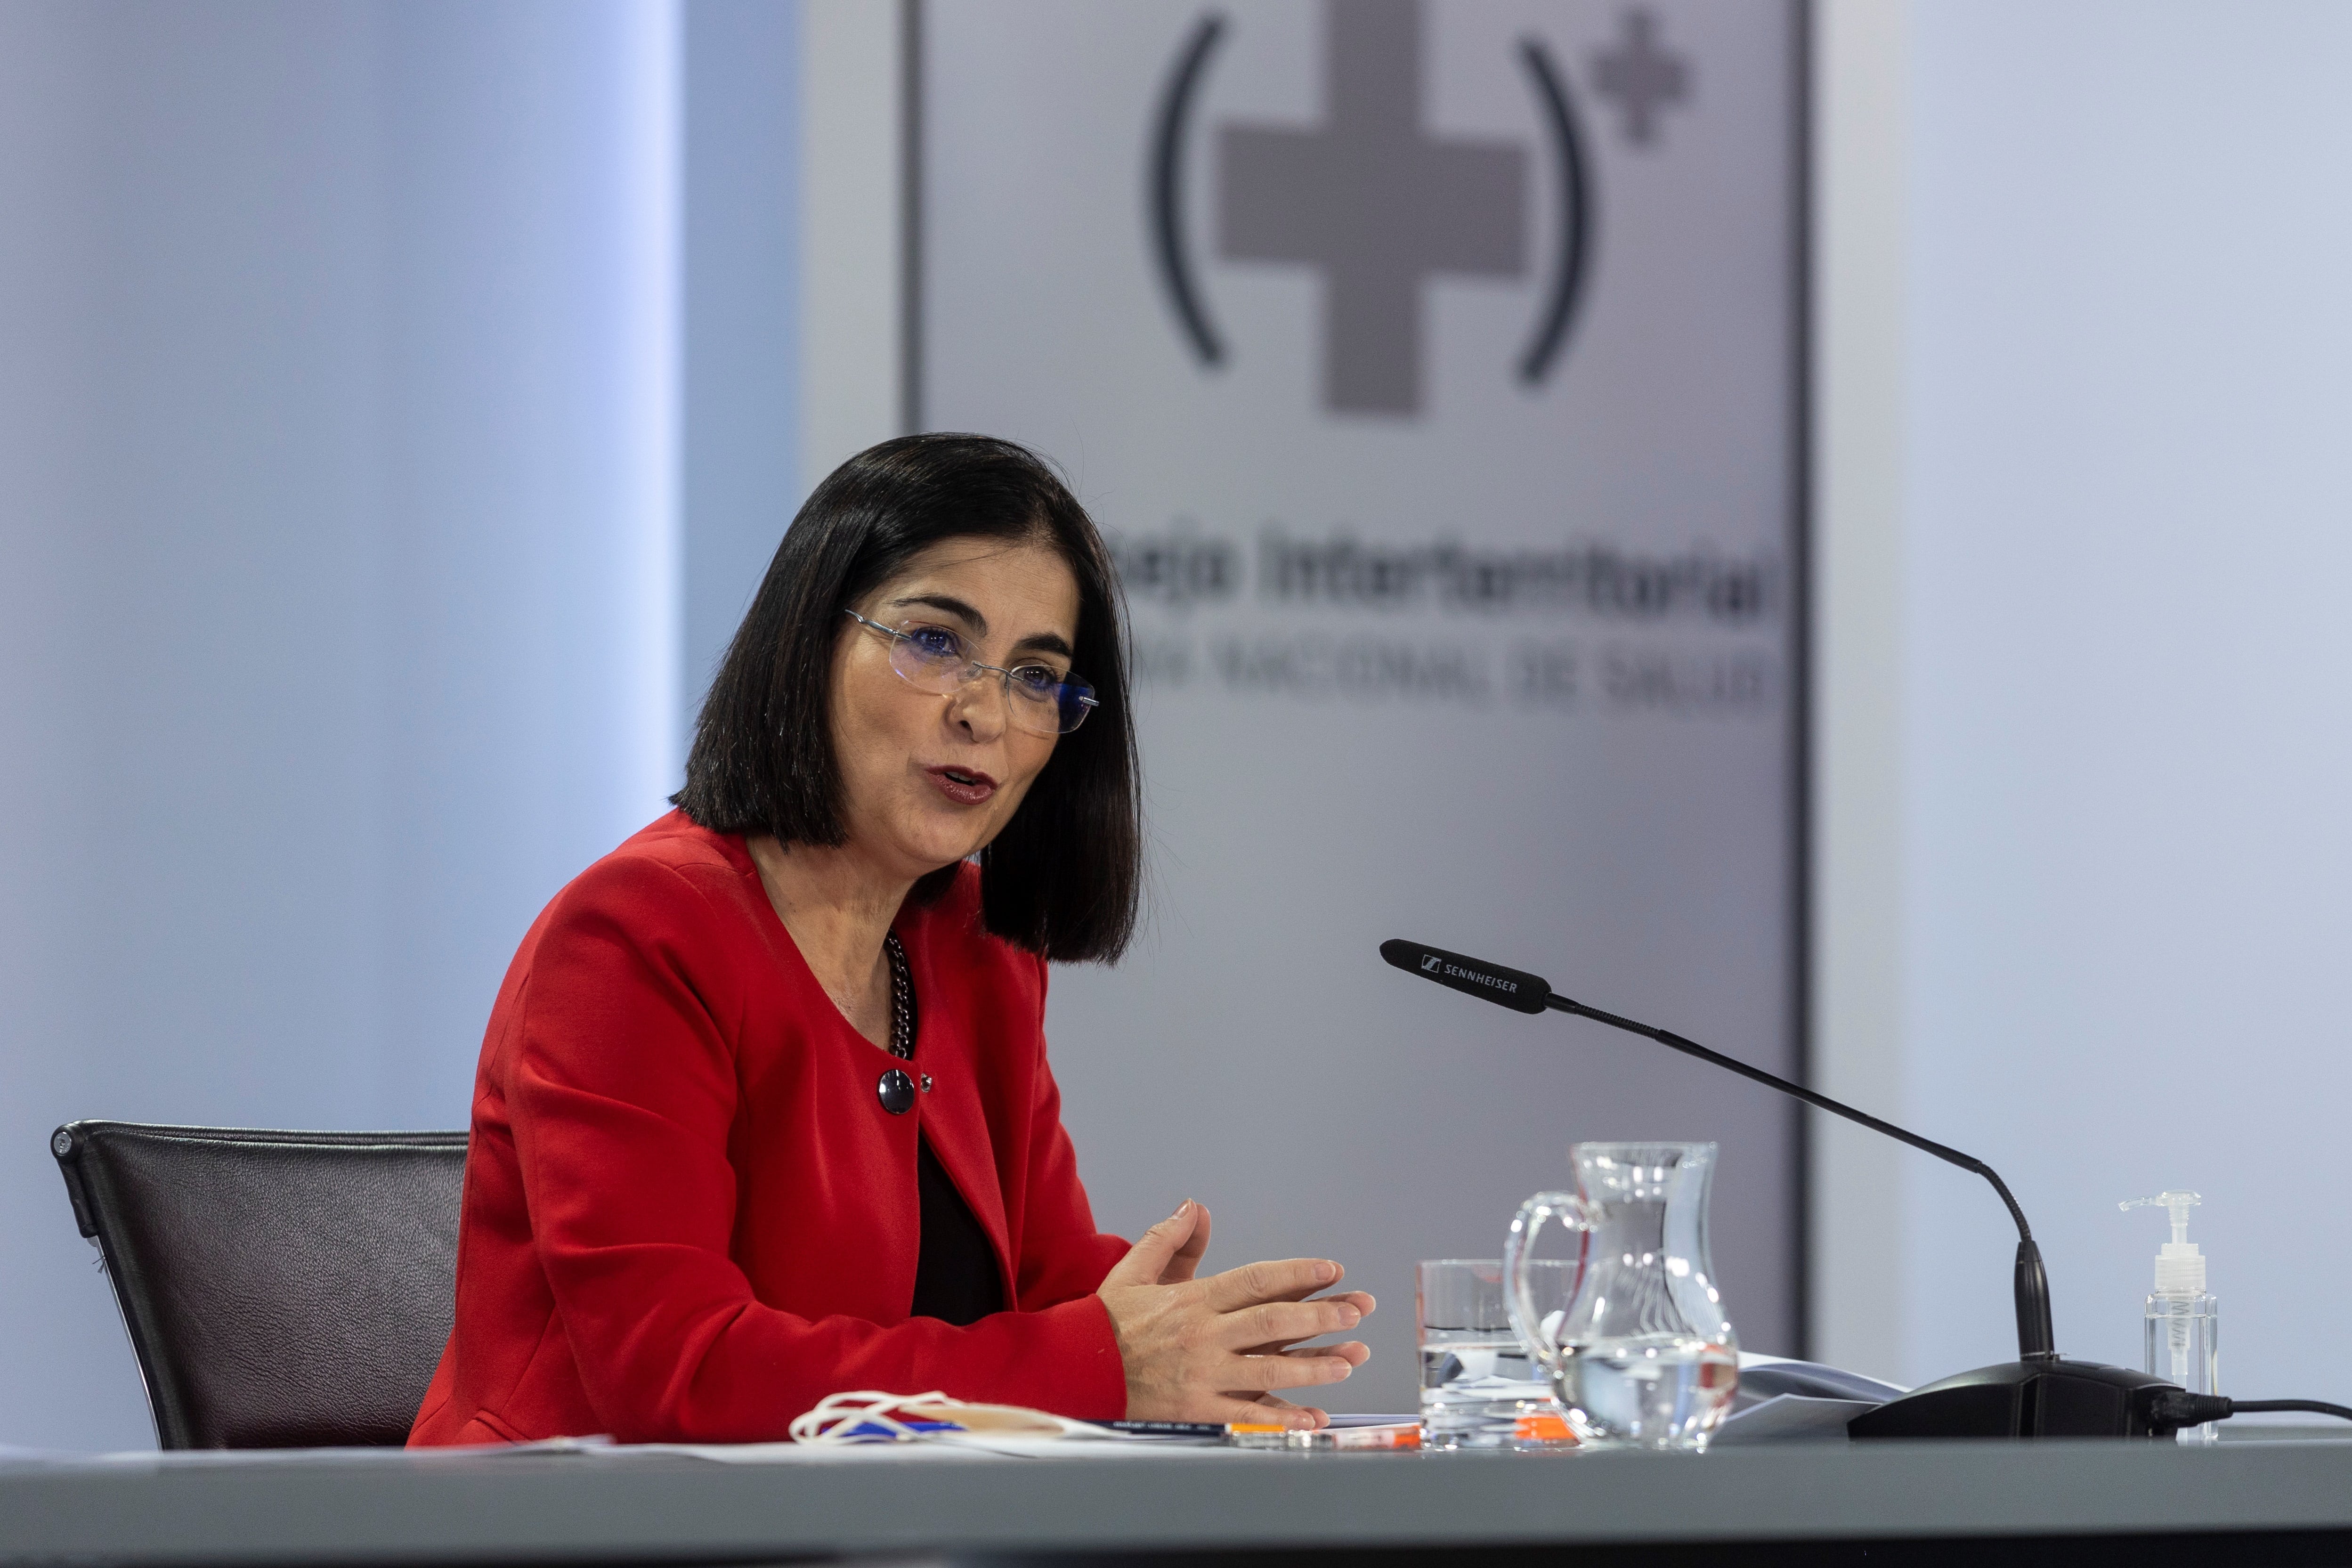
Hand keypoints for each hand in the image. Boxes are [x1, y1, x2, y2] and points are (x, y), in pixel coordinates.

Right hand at [1096, 1200, 1374, 1429]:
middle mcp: (1203, 1335)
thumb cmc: (1105, 1320)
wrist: (1075, 1368)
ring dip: (1315, 1365)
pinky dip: (1285, 1416)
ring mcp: (1203, 1374)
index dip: (1297, 1275)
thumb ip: (1169, 1239)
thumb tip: (1194, 1207)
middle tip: (1357, 1310)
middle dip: (1320, 1317)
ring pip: (1269, 1370)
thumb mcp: (1133, 1270)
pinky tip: (1316, 1415)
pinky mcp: (1199, 1408)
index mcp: (1192, 1299)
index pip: (1256, 1281)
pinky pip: (1249, 1413)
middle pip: (1272, 1324)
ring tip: (1352, 1359)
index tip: (1331, 1270)